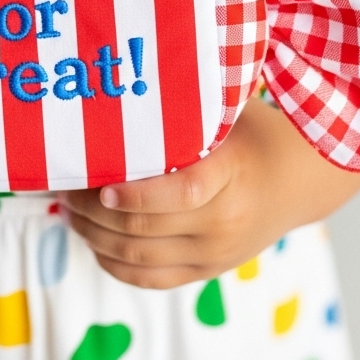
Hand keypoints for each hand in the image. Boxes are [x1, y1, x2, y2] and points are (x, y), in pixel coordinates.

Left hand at [62, 98, 322, 288]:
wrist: (297, 180)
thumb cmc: (251, 134)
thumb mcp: (228, 113)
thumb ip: (187, 109)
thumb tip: (127, 81)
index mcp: (230, 175)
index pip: (182, 193)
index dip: (137, 195)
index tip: (101, 187)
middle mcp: (223, 222)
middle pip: (146, 227)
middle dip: (93, 211)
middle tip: (62, 186)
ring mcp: (214, 253)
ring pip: (140, 256)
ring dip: (94, 236)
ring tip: (67, 210)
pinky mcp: (206, 271)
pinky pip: (151, 278)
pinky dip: (114, 263)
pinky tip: (92, 239)